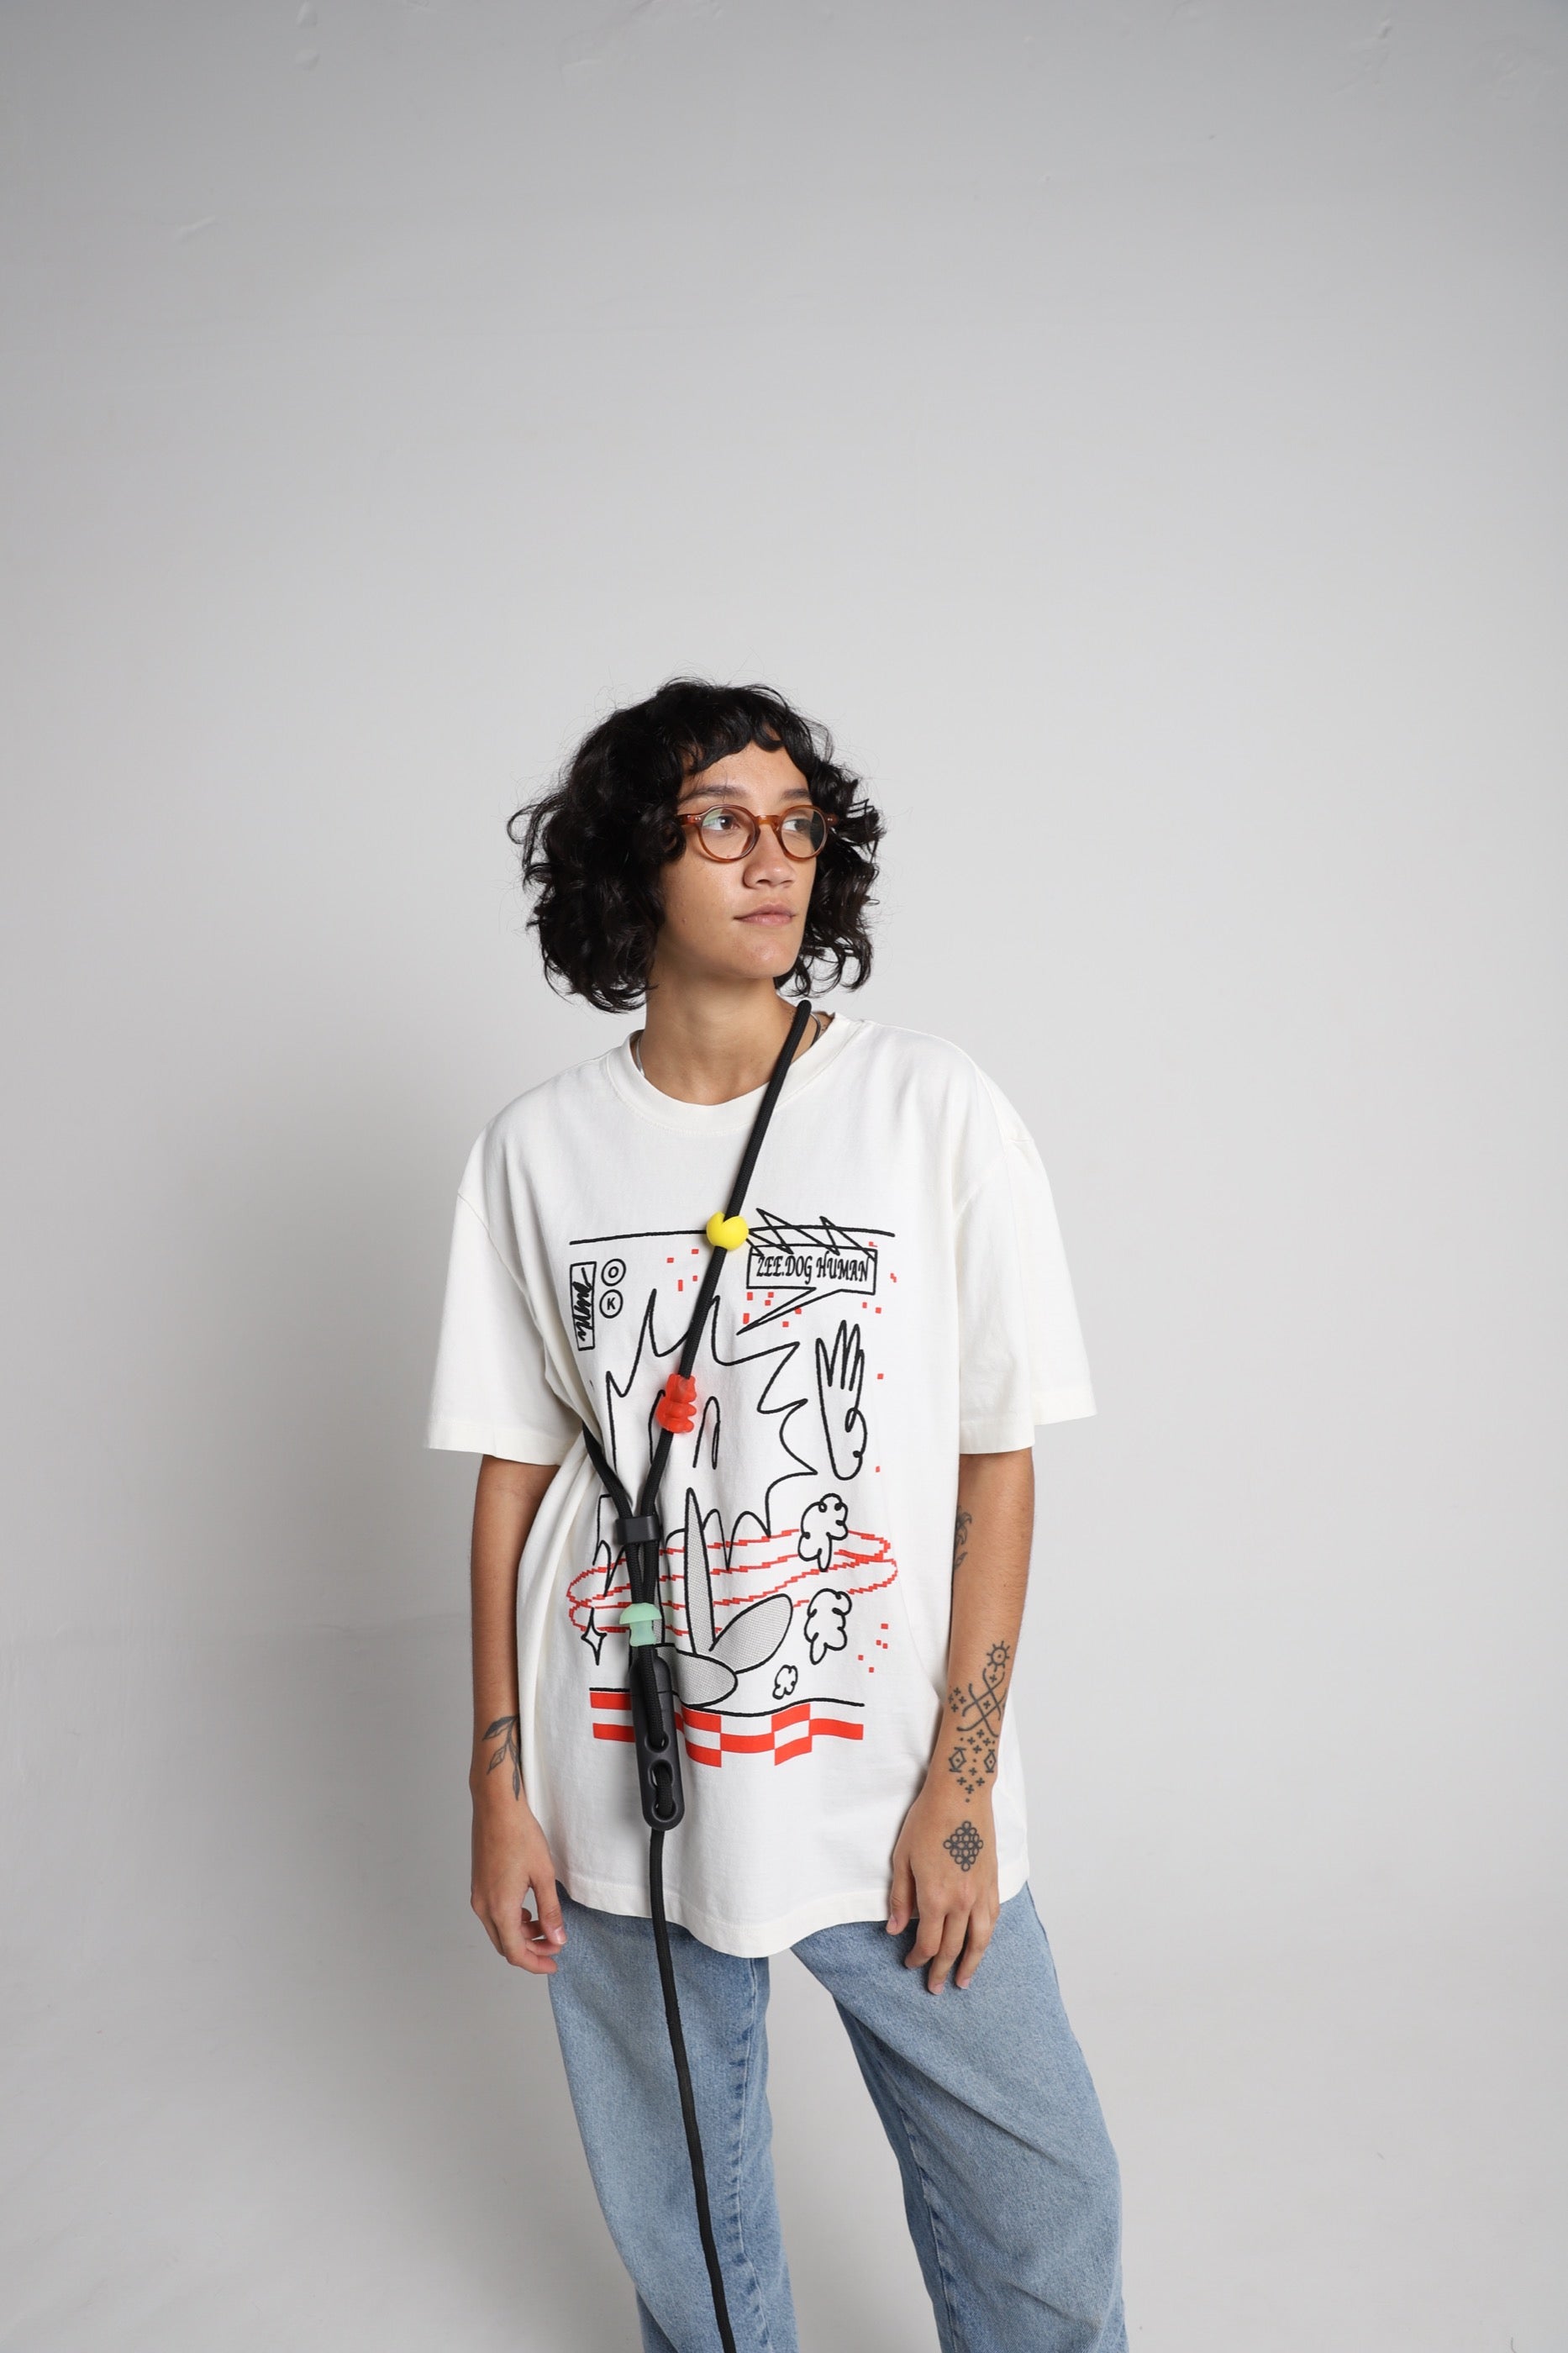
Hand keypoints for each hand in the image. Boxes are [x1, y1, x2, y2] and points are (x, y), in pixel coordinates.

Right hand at [470, 1742, 566, 1974]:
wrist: (496, 1808)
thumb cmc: (519, 1835)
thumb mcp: (543, 1875)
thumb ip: (550, 1911)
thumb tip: (557, 1938)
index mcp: (500, 1907)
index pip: (515, 1952)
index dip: (535, 1963)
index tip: (553, 1963)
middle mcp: (484, 1906)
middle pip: (505, 1945)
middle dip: (530, 1951)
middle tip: (554, 1946)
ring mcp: (478, 1896)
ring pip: (498, 1931)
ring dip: (521, 1936)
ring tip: (544, 1927)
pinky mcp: (478, 1886)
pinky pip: (493, 1916)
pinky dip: (511, 1921)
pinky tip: (527, 1911)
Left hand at [885, 1778, 998, 1992]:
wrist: (960, 1794)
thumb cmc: (926, 1821)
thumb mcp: (902, 1858)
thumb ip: (901, 1898)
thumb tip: (896, 1930)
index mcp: (935, 1897)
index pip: (929, 1943)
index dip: (918, 1958)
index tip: (910, 1963)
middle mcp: (962, 1901)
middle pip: (954, 1948)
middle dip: (942, 1971)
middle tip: (935, 1988)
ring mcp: (981, 1892)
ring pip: (980, 1940)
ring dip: (971, 1964)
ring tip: (964, 1981)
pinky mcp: (993, 1881)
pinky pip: (993, 1919)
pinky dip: (986, 1937)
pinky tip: (982, 1944)